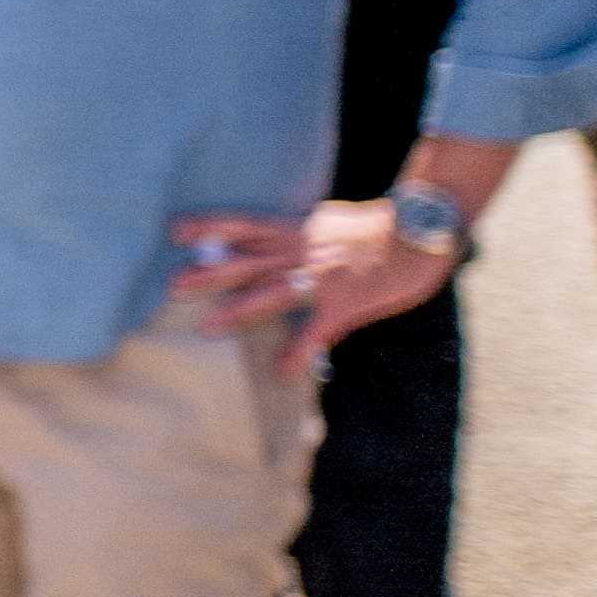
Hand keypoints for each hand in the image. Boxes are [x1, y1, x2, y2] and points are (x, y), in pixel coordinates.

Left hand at [169, 203, 442, 362]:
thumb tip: (280, 248)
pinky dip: (298, 352)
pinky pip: (316, 331)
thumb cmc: (382, 227)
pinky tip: (282, 373)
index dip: (211, 226)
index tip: (175, 230)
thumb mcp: (334, 223)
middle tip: (173, 284)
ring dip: (239, 311)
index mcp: (299, 229)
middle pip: (248, 260)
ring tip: (207, 327)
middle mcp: (304, 250)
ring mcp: (323, 277)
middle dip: (210, 273)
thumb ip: (306, 237)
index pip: (247, 224)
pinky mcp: (346, 301)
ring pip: (272, 293)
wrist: (423, 228)